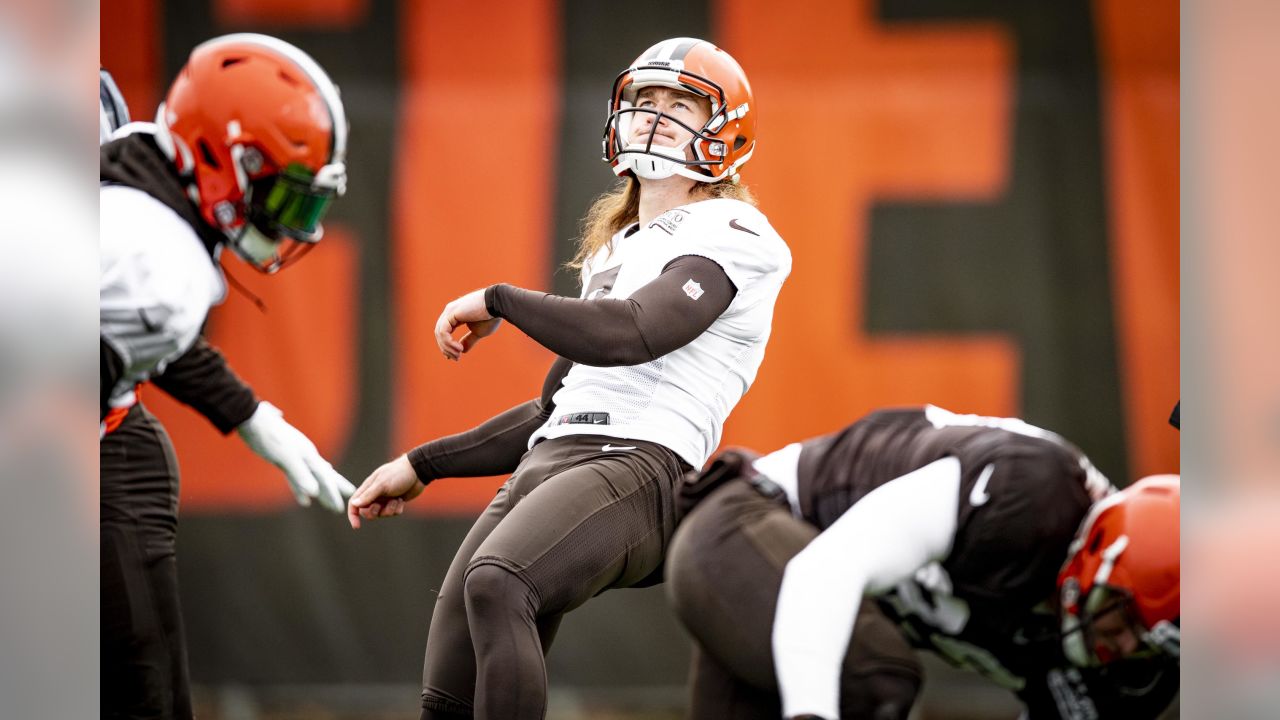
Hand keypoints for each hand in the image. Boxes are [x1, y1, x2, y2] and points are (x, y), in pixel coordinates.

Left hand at [237, 401, 357, 511]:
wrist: (252, 419)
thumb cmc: (269, 437)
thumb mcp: (286, 458)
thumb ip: (300, 475)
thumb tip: (314, 492)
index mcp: (309, 455)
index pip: (326, 477)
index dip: (335, 491)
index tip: (348, 501)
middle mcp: (305, 455)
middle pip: (324, 475)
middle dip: (334, 489)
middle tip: (350, 499)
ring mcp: (295, 457)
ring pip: (311, 477)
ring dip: (319, 490)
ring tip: (326, 503)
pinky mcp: (283, 460)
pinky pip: (296, 478)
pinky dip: (300, 489)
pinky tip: (303, 499)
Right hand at [347, 454, 425, 528]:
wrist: (418, 471)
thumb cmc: (398, 474)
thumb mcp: (382, 484)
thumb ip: (368, 495)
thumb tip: (355, 504)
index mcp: (368, 488)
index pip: (354, 503)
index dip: (353, 515)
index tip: (356, 526)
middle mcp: (375, 494)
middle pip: (367, 512)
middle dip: (374, 512)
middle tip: (380, 506)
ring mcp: (385, 499)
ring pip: (381, 514)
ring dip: (389, 510)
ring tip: (396, 500)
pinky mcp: (395, 502)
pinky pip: (393, 513)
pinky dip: (397, 508)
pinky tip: (402, 500)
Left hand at [435, 288, 500, 359]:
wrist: (497, 304)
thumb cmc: (490, 317)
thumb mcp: (478, 332)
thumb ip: (468, 340)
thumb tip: (461, 350)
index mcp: (455, 315)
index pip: (444, 332)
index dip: (446, 345)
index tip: (454, 357)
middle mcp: (450, 311)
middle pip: (439, 333)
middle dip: (446, 348)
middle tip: (456, 358)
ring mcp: (449, 311)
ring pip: (439, 333)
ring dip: (447, 347)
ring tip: (458, 354)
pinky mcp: (451, 313)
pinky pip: (443, 331)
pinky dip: (448, 342)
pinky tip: (459, 348)